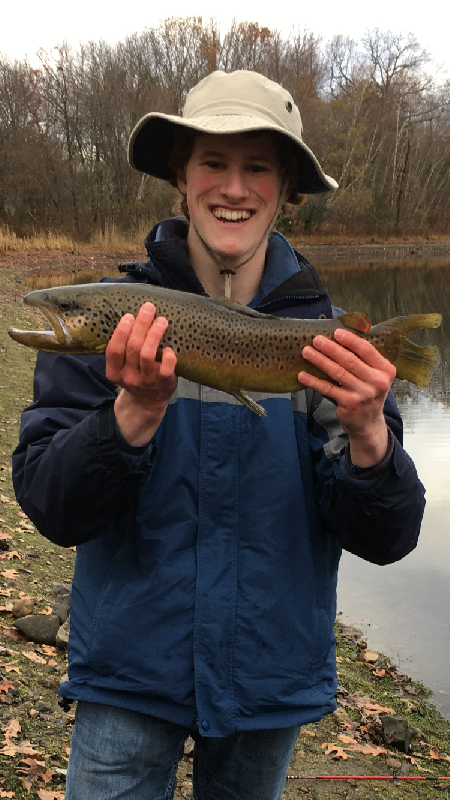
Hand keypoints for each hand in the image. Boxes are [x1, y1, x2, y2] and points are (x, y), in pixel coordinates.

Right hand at [105, 302, 176, 445]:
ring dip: (155, 334)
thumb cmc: (136, 374)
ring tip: (161, 320)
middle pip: (133, 347)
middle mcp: (128, 377)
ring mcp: (145, 381)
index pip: (114, 350)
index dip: (121, 332)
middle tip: (149, 308)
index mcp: (114, 372)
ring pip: (147, 354)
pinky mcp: (162, 383)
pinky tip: (169, 348)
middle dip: (141, 325)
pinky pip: (166, 367)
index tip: (129, 316)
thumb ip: (124, 348)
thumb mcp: (123, 366)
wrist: (148, 402)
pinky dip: (168, 356)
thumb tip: (134, 316)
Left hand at [299, 328, 395, 466]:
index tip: (336, 332)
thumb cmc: (368, 393)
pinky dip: (313, 381)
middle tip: (316, 340)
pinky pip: (328, 389)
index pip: (367, 350)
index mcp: (385, 370)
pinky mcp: (349, 404)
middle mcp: (377, 382)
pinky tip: (302, 375)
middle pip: (350, 361)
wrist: (368, 423)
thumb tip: (338, 338)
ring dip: (320, 361)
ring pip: (338, 373)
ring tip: (307, 352)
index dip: (351, 340)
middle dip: (331, 348)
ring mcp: (363, 394)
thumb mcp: (374, 376)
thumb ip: (363, 360)